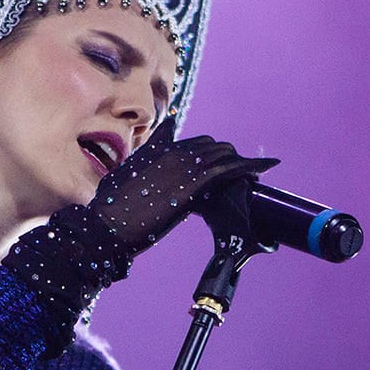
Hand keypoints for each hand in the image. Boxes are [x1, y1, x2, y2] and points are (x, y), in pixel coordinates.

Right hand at [83, 135, 278, 257]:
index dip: (212, 151)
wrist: (104, 227)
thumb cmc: (109, 211)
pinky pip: (229, 168)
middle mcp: (170, 151)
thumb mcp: (123, 181)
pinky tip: (266, 168)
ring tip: (258, 171)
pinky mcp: (191, 183)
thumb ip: (141, 166)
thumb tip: (148, 159)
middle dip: (229, 157)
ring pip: (223, 154)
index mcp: (155, 150)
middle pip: (212, 146)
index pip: (193, 143)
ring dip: (242, 162)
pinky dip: (250, 166)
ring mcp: (181, 164)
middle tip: (244, 171)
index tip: (225, 159)